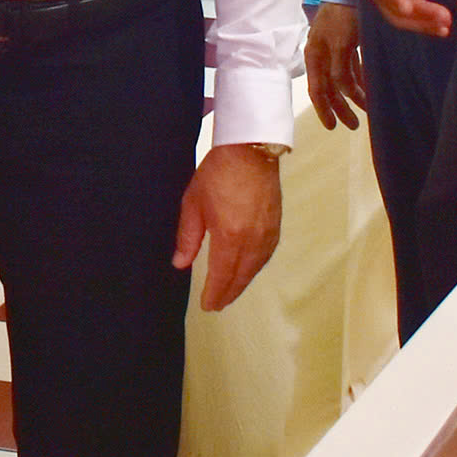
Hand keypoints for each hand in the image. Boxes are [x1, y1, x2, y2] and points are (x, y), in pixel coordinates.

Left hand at [173, 144, 283, 313]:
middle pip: (240, 277)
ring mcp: (267, 234)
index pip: (222, 276)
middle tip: (217, 305)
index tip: (208, 305)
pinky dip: (255, 268)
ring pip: (255, 269)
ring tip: (231, 292)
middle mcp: (252, 240)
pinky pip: (266, 256)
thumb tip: (180, 263)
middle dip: (228, 293)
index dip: (214, 293)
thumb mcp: (193, 204)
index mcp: (230, 236)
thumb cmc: (219, 172)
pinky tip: (248, 271)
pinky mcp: (276, 226)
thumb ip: (188, 237)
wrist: (251, 150)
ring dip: (242, 283)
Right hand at [304, 1, 365, 129]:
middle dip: (340, 108)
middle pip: (328, 88)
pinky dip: (358, 78)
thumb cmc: (342, 14)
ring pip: (340, 78)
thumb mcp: (340, 43)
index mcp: (314, 54)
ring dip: (353, 94)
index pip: (317, 89)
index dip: (325, 110)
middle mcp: (320, 52)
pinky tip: (368, 86)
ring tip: (366, 108)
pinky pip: (350, 65)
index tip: (334, 126)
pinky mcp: (346, 39)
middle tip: (355, 125)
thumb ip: (341, 69)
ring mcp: (332, 46)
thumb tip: (348, 92)